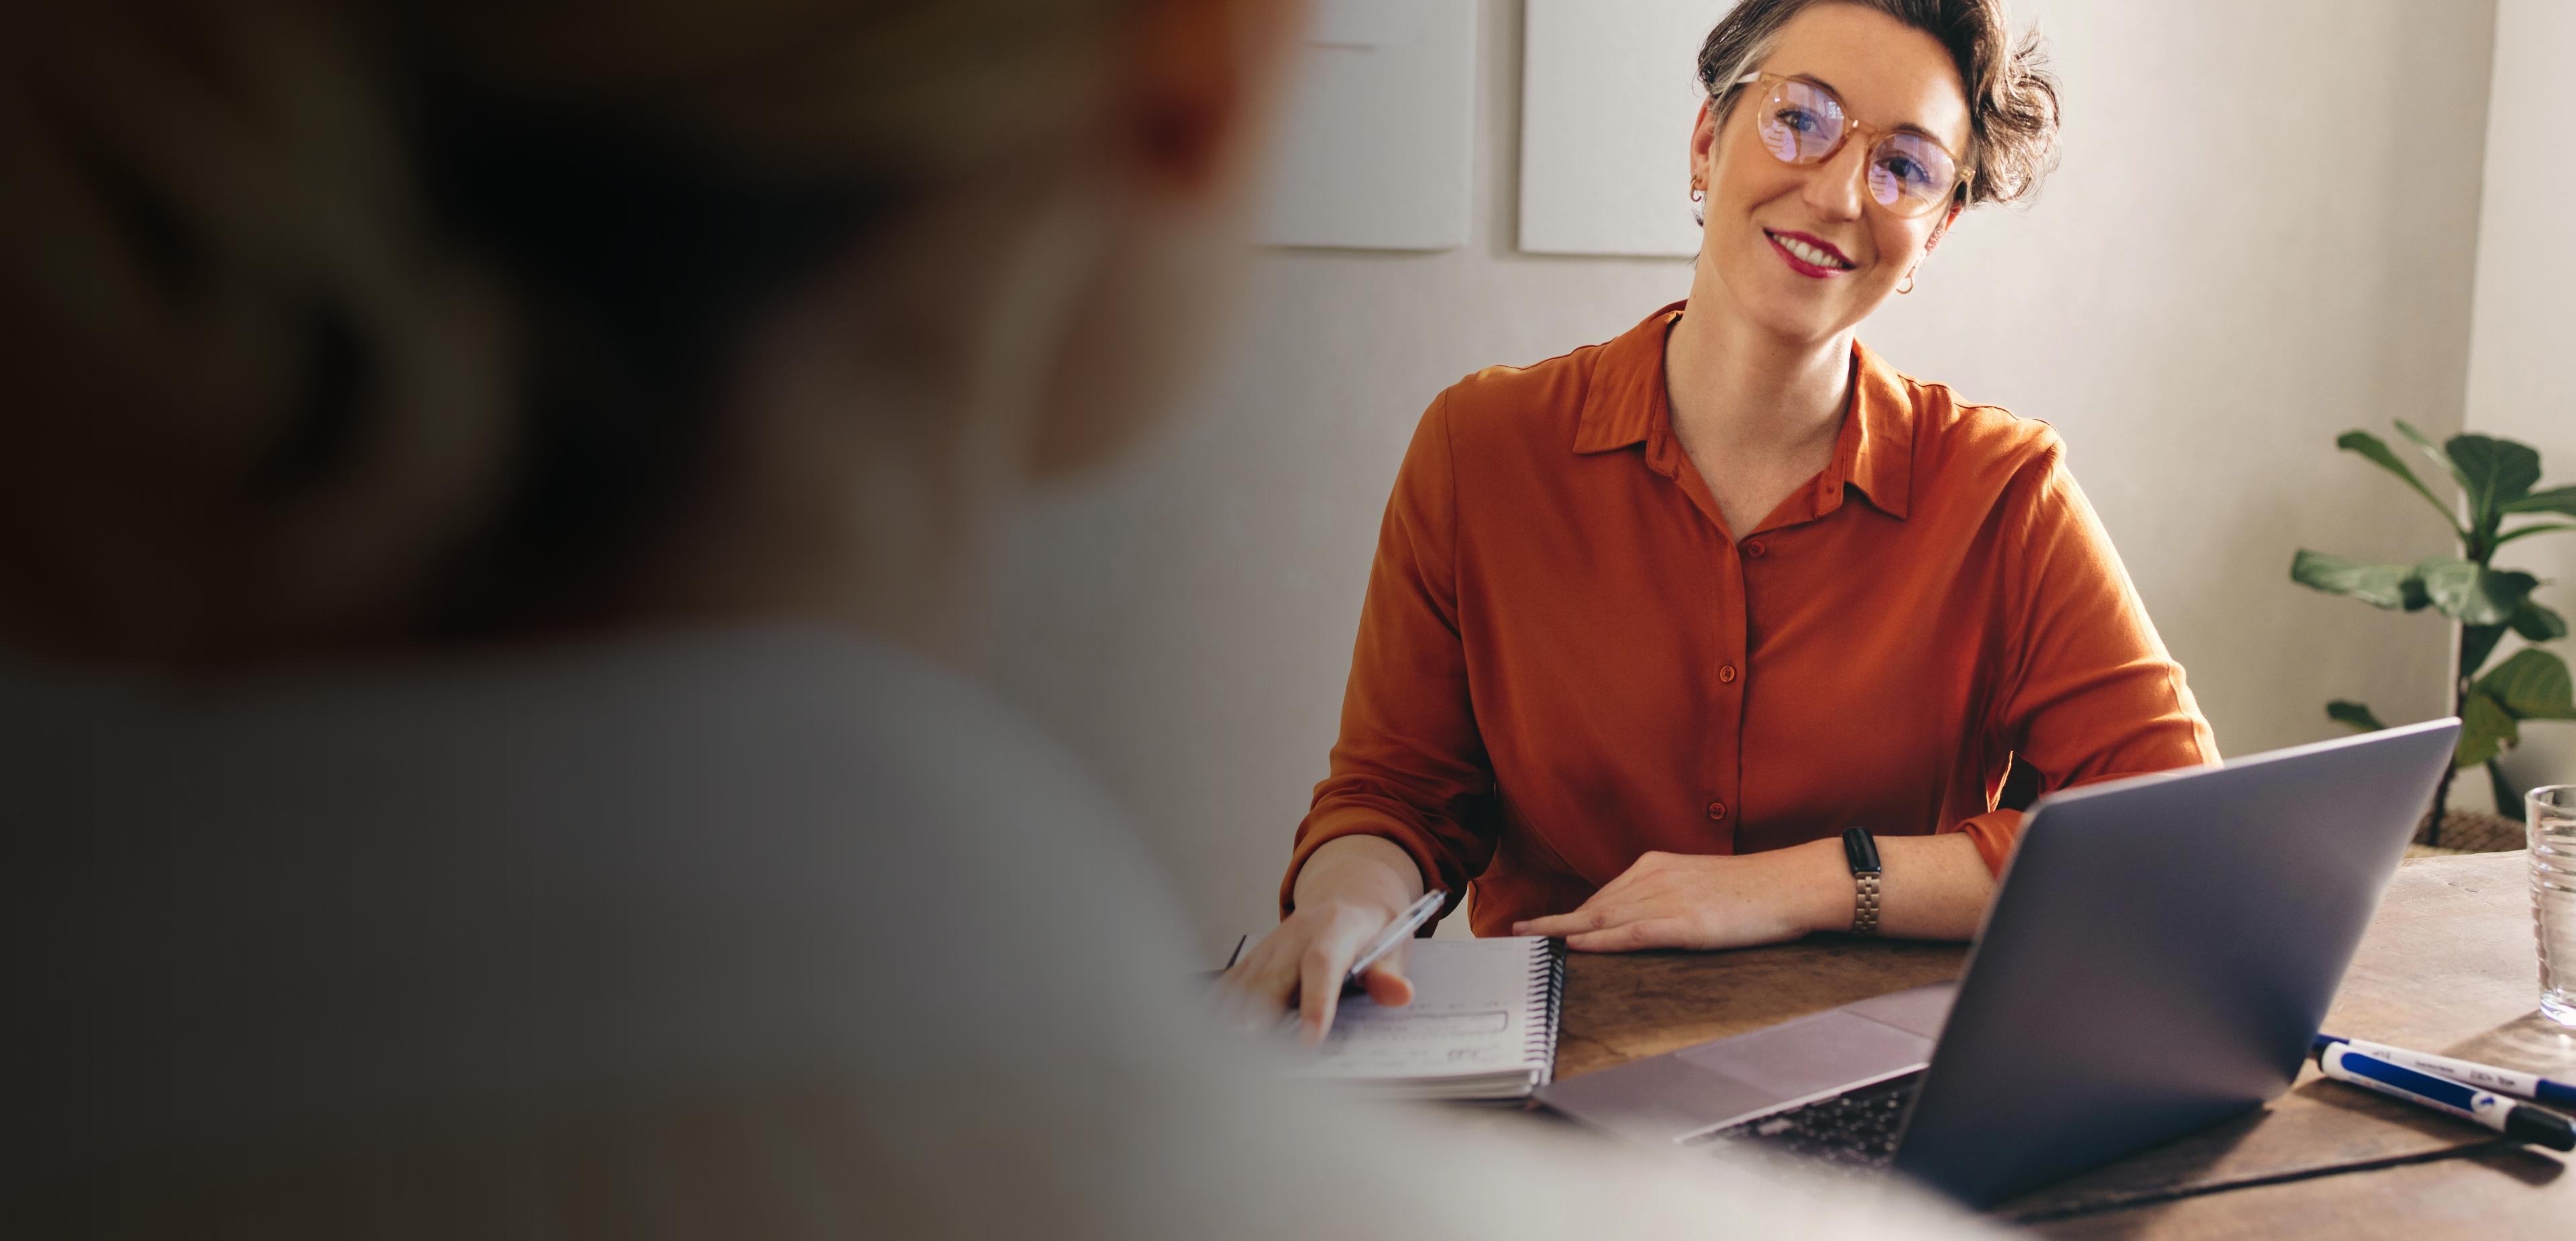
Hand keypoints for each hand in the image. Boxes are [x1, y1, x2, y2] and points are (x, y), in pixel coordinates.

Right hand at [1217, 897, 1417, 1044]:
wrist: (1350, 895)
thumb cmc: (1373, 931)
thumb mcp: (1395, 946)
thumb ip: (1390, 974)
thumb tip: (1400, 994)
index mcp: (1336, 928)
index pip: (1322, 964)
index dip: (1315, 1002)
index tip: (1310, 1040)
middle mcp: (1297, 934)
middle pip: (1272, 978)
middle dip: (1259, 1018)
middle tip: (1254, 1058)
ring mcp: (1272, 945)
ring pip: (1247, 982)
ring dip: (1235, 1018)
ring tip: (1226, 1057)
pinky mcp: (1256, 956)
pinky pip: (1234, 982)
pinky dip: (1221, 1008)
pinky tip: (1210, 1034)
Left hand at [1512, 845, 1839, 951]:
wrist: (1791, 885)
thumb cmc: (1752, 890)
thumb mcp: (1698, 883)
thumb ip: (1664, 895)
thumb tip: (1635, 917)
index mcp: (1655, 866)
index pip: (1601, 897)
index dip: (1565, 914)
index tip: (1533, 924)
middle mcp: (1653, 878)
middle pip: (1592, 907)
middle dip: (1551, 923)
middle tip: (1514, 934)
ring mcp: (1667, 900)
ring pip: (1603, 919)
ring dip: (1562, 932)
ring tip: (1528, 943)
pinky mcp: (1685, 924)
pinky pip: (1632, 934)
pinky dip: (1600, 941)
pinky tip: (1575, 946)